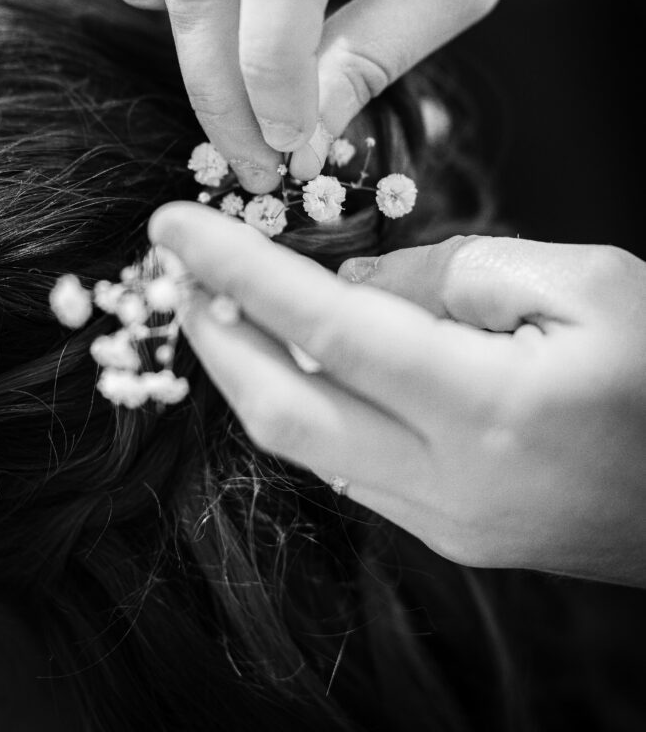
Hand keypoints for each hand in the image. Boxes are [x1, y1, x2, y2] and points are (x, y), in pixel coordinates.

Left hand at [149, 202, 645, 586]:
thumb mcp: (585, 285)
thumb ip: (459, 274)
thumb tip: (357, 283)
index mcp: (491, 407)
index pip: (330, 328)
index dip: (241, 273)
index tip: (176, 229)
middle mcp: (452, 481)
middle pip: (285, 411)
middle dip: (215, 338)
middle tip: (180, 274)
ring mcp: (446, 521)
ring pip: (310, 445)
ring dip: (252, 373)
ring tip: (229, 309)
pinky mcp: (449, 533)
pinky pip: (350, 464)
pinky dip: (306, 406)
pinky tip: (300, 362)